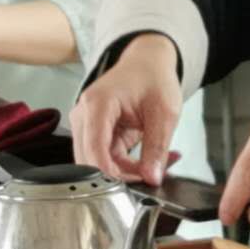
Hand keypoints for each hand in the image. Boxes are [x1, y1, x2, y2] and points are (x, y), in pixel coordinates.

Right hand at [72, 34, 182, 184]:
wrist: (148, 63)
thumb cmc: (153, 78)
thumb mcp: (165, 113)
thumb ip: (157, 147)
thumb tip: (152, 178)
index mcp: (98, 105)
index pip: (94, 149)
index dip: (110, 174)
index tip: (133, 186)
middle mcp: (84, 115)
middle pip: (91, 160)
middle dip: (123, 175)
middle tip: (154, 175)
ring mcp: (87, 124)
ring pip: (100, 163)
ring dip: (128, 171)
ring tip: (160, 164)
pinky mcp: (95, 132)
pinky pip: (108, 158)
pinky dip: (129, 164)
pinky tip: (151, 160)